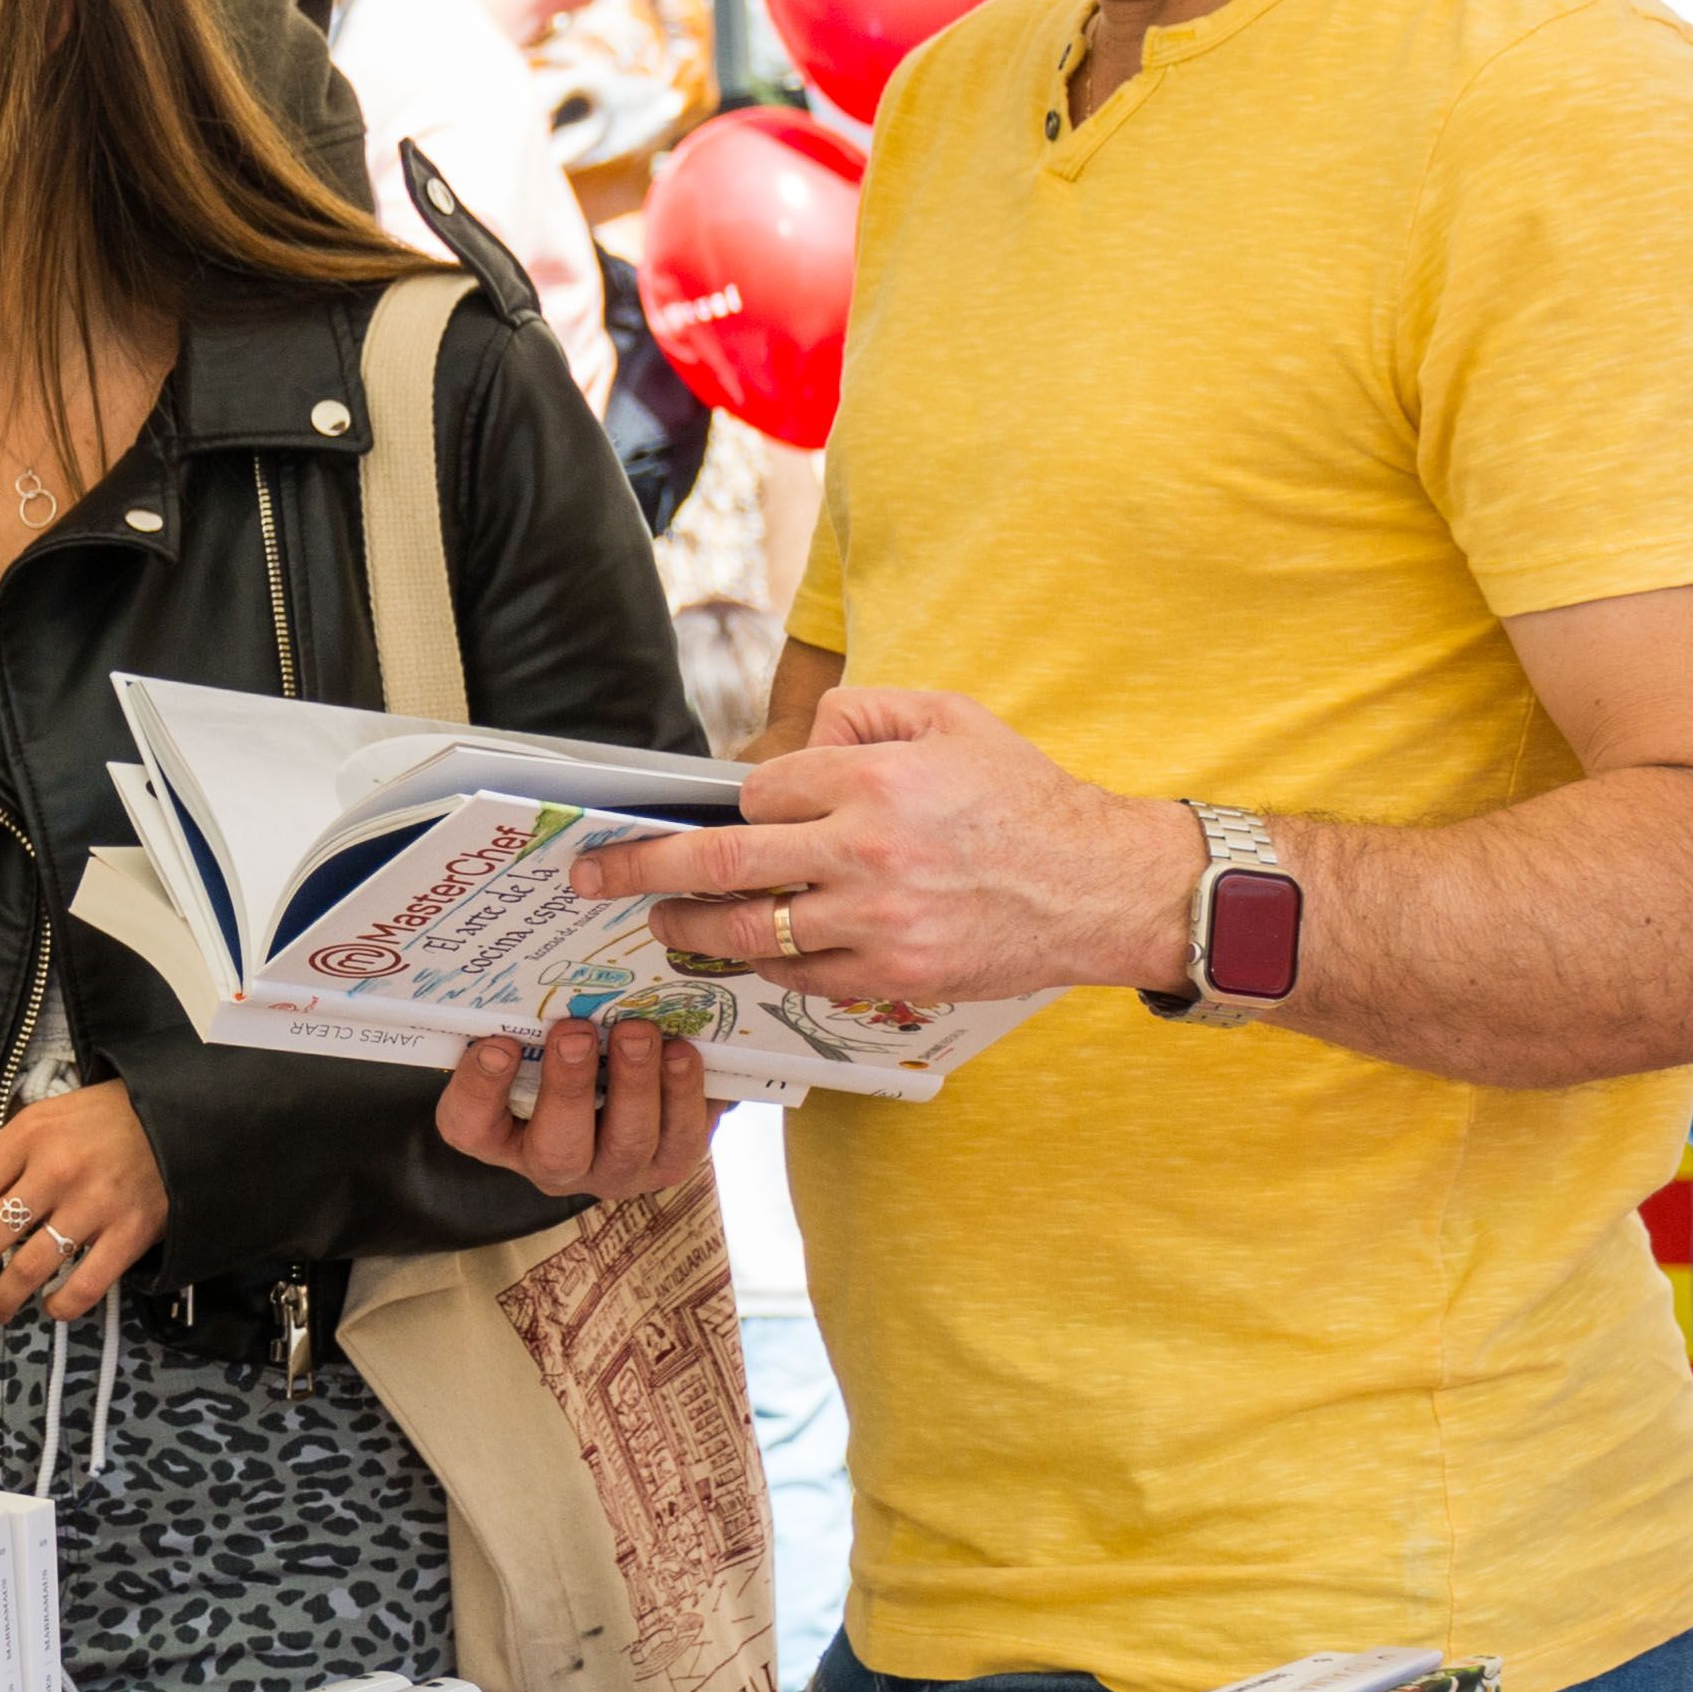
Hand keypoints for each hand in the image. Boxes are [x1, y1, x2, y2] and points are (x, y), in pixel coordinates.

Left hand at [0, 1081, 168, 1328]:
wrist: (182, 1116)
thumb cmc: (106, 1118)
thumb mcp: (47, 1117)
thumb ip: (8, 1157)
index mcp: (25, 1138)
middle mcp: (54, 1172)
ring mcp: (93, 1205)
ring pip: (27, 1270)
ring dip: (1, 1301)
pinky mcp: (130, 1233)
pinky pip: (84, 1286)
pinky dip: (60, 1307)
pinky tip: (50, 1308)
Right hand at [433, 1017, 723, 1196]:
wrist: (632, 1104)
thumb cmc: (563, 1058)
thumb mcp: (532, 1045)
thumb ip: (524, 1020)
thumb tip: (533, 955)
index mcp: (502, 1136)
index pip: (471, 1126)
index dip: (480, 1090)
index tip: (495, 1043)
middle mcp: (556, 1165)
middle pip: (556, 1149)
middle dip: (568, 1087)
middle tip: (576, 1032)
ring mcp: (617, 1171)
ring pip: (627, 1144)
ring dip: (635, 1085)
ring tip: (639, 1032)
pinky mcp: (671, 1163)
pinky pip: (684, 1138)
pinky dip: (686, 1093)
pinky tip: (683, 1051)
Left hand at [572, 687, 1188, 1006]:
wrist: (1099, 888)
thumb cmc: (1024, 799)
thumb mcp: (951, 717)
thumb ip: (864, 712)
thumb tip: (801, 738)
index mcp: (873, 782)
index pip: (759, 793)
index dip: (738, 806)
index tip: (728, 816)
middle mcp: (864, 855)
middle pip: (720, 866)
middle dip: (641, 869)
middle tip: (592, 874)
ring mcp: (875, 926)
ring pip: (747, 933)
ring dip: (688, 930)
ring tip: (658, 922)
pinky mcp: (892, 978)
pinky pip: (798, 976)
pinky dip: (762, 964)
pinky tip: (742, 952)